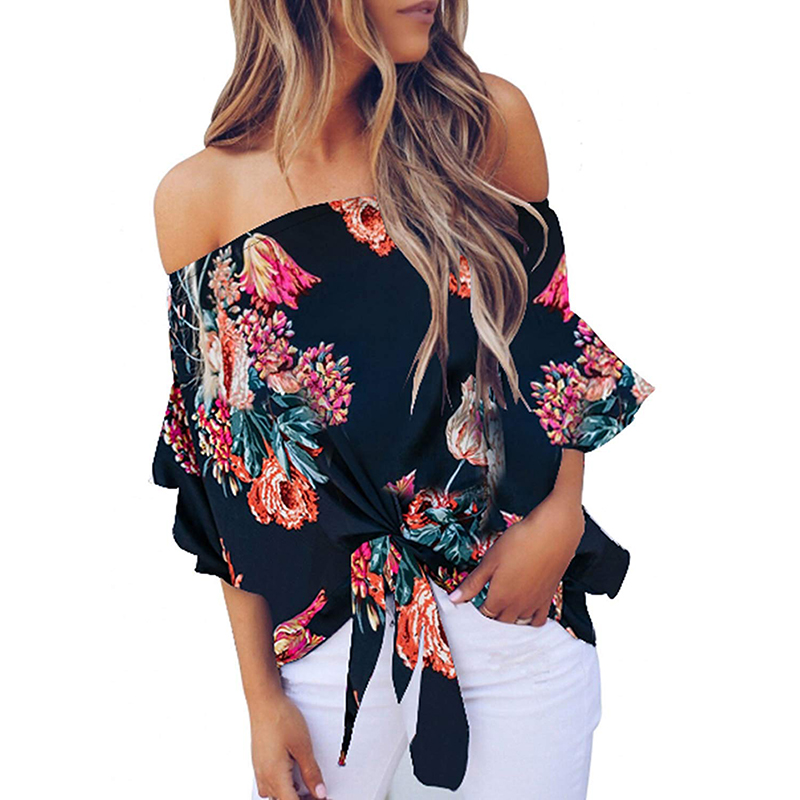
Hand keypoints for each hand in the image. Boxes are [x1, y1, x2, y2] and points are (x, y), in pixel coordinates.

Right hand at [250, 692, 326, 799]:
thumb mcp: (303, 746)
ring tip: (308, 786)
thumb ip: (311, 772)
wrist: (264, 701)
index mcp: (275, 775)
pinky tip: (293, 776)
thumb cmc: (281, 718)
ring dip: (291, 794)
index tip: (321, 799)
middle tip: (318, 792)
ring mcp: (259, 770)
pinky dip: (283, 786)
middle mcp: (264, 776)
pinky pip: (269, 784)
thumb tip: (319, 793)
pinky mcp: (259, 762)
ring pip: (275, 794)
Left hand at [449, 493, 584, 624]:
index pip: (484, 616)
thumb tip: (453, 598)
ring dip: (509, 621)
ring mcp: (534, 604)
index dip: (476, 612)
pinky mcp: (548, 598)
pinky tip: (525, 612)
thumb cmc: (521, 542)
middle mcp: (517, 606)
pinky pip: (538, 620)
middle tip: (485, 606)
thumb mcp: (489, 560)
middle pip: (500, 622)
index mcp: (500, 598)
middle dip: (491, 617)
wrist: (552, 534)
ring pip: (518, 624)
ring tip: (502, 610)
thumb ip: (472, 583)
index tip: (472, 605)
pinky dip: (530, 621)